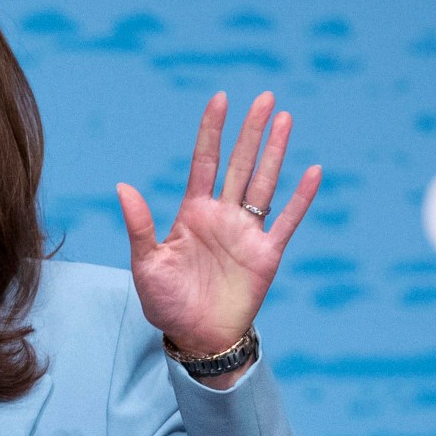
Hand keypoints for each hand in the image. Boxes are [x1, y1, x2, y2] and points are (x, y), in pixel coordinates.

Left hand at [116, 92, 321, 374]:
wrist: (196, 338)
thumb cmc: (166, 303)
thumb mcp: (146, 264)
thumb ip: (139, 226)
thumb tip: (122, 186)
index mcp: (192, 213)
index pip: (204, 162)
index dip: (212, 131)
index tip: (221, 99)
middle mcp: (222, 215)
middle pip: (239, 163)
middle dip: (252, 131)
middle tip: (267, 97)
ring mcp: (247, 233)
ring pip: (264, 182)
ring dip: (276, 152)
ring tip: (286, 119)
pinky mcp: (267, 254)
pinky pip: (287, 221)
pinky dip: (301, 198)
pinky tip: (313, 171)